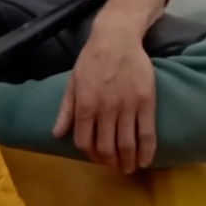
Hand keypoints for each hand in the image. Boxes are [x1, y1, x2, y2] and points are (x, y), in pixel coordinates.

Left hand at [53, 26, 157, 173]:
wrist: (117, 38)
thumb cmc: (91, 59)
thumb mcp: (73, 82)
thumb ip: (66, 110)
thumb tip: (57, 134)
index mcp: (85, 104)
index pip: (85, 141)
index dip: (90, 155)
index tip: (97, 158)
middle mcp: (105, 109)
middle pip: (107, 148)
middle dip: (110, 163)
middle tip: (115, 167)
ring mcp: (127, 106)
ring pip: (127, 145)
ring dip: (128, 162)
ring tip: (129, 168)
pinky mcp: (146, 102)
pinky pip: (147, 134)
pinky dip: (147, 152)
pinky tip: (146, 160)